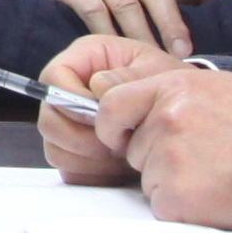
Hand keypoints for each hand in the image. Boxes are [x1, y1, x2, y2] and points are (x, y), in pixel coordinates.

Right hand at [19, 0, 216, 55]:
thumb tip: (227, 1)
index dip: (192, 2)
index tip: (202, 32)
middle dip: (171, 24)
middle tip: (181, 54)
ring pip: (126, 5)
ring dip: (142, 36)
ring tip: (151, 62)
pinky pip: (95, 13)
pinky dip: (108, 36)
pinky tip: (117, 56)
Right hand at [37, 32, 167, 182]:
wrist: (183, 116)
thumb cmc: (169, 86)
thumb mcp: (156, 71)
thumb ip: (128, 77)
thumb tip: (98, 86)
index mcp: (85, 59)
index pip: (53, 78)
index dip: (71, 100)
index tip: (101, 118)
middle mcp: (69, 90)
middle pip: (48, 119)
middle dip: (80, 138)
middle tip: (115, 145)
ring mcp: (70, 123)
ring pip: (55, 148)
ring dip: (88, 158)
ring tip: (122, 156)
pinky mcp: (76, 150)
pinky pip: (68, 169)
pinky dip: (91, 173)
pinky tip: (117, 168)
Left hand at [94, 64, 231, 230]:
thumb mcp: (220, 87)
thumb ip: (174, 91)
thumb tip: (140, 100)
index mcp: (173, 88)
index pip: (112, 104)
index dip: (112, 125)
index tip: (117, 135)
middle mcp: (165, 120)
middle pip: (135, 149)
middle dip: (156, 157)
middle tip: (200, 158)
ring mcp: (168, 159)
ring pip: (149, 179)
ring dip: (172, 183)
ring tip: (214, 174)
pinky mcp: (175, 197)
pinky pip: (162, 206)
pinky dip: (183, 208)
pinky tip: (214, 195)